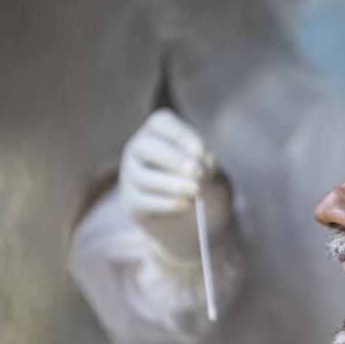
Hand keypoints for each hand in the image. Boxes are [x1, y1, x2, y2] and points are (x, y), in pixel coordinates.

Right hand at [119, 109, 222, 260]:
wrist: (196, 221)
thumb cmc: (204, 184)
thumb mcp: (214, 173)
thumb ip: (210, 166)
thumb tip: (205, 160)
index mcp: (159, 132)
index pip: (161, 122)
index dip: (181, 134)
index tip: (202, 150)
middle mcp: (139, 150)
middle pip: (144, 147)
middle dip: (174, 159)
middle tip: (198, 172)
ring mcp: (131, 176)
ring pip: (142, 177)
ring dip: (173, 184)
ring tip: (196, 190)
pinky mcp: (131, 202)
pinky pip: (142, 201)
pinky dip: (166, 203)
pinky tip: (186, 204)